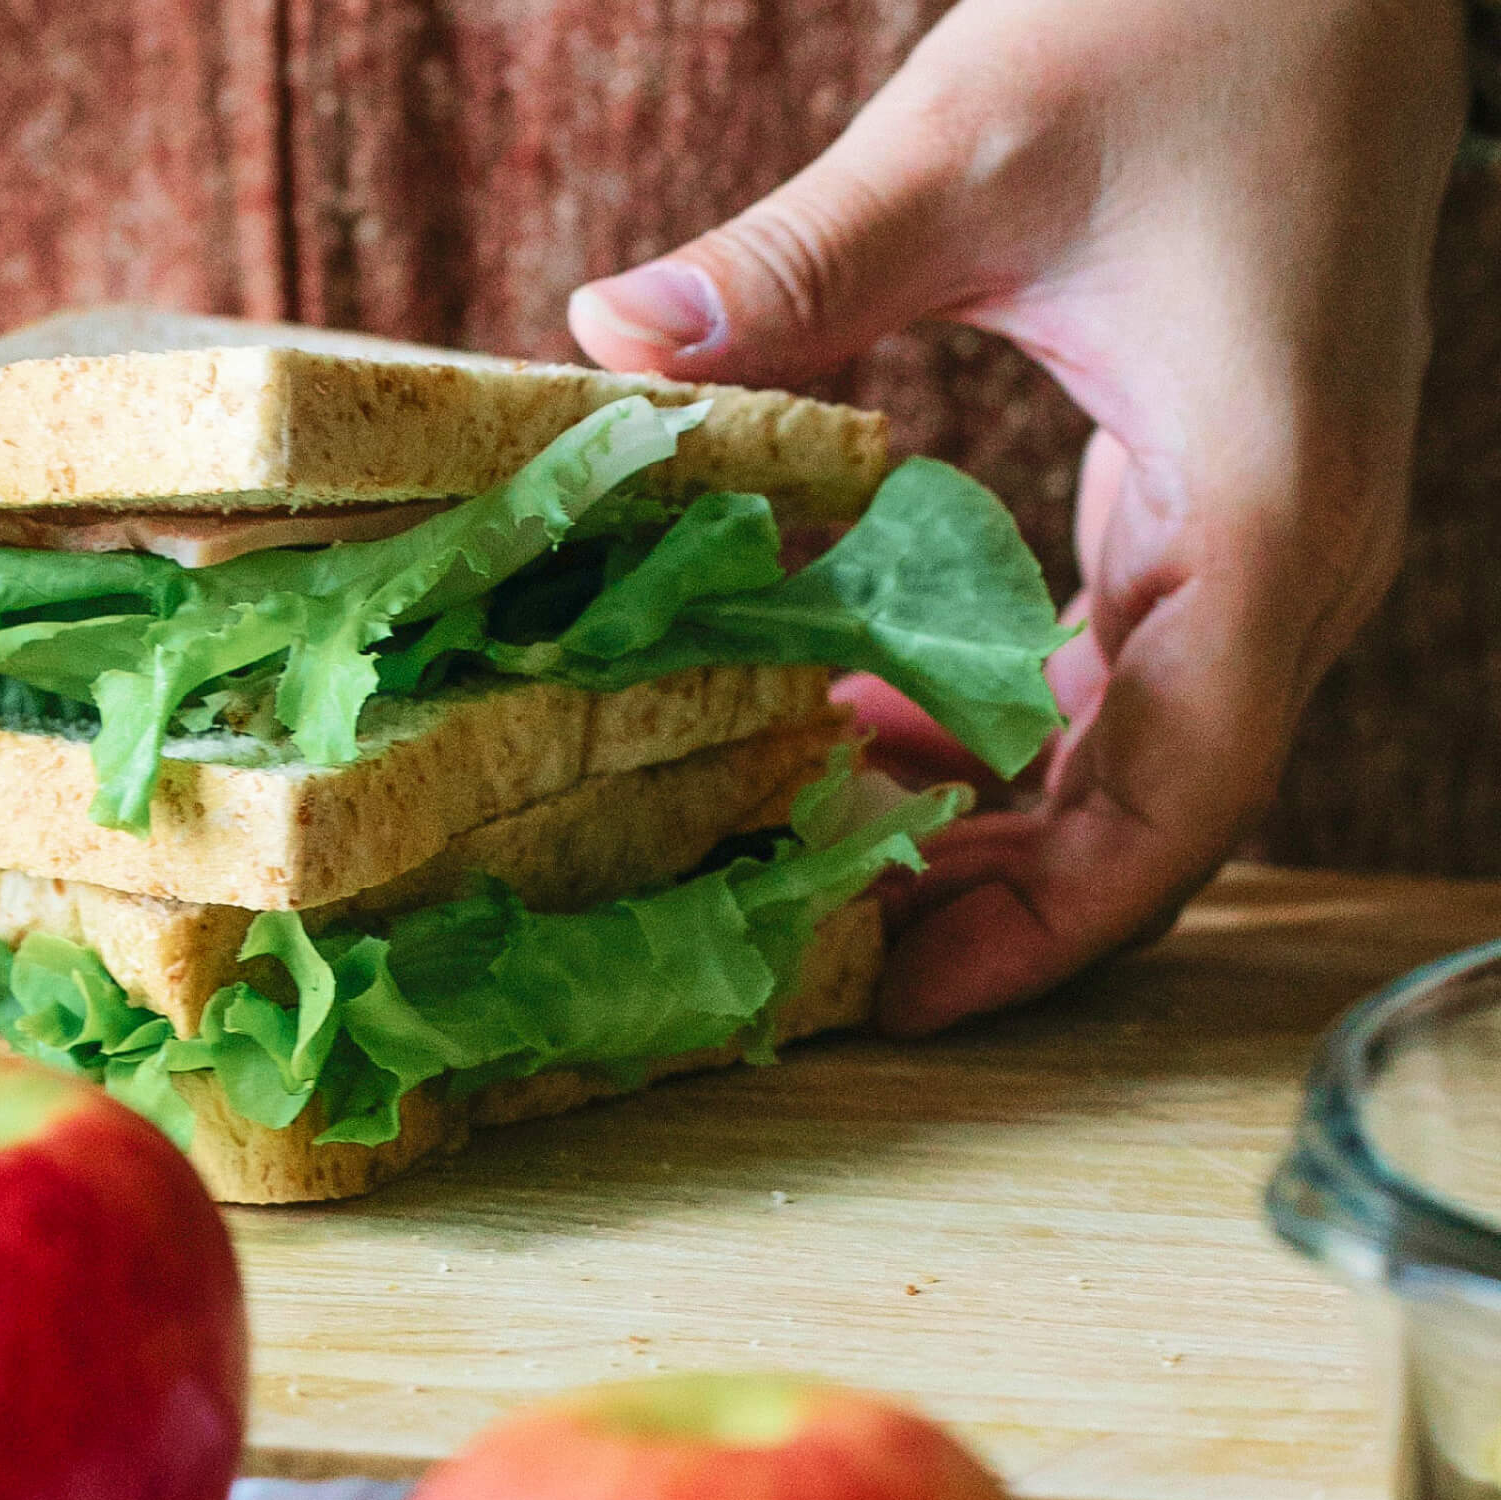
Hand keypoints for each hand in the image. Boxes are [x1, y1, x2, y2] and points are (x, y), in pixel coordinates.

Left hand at [568, 0, 1466, 1033]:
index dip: (1040, 923)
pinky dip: (998, 714)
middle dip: (989, 893)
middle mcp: (1292, 551)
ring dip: (985, 810)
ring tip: (806, 846)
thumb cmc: (1192, 21)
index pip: (1174, 798)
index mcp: (1267, 510)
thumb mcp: (970, 149)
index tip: (899, 1000)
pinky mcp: (1219, 489)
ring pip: (1134, 746)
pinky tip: (860, 719)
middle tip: (804, 947)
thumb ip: (795, 267)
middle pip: (1153, 806)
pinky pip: (1117, 661)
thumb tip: (609, 342)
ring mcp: (1265, 528)